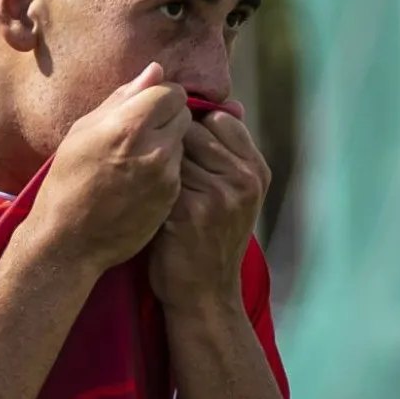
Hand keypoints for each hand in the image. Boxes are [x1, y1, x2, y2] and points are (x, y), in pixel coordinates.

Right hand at [24, 63, 191, 275]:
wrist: (70, 239)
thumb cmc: (68, 180)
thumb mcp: (84, 131)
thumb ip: (123, 98)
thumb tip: (155, 70)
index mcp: (128, 125)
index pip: (171, 91)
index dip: (159, 96)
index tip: (145, 106)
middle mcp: (154, 148)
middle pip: (183, 114)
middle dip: (167, 117)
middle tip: (142, 132)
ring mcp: (167, 175)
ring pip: (184, 141)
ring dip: (168, 142)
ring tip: (138, 158)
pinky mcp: (172, 196)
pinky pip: (179, 167)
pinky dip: (166, 167)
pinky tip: (141, 180)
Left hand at [150, 107, 269, 307]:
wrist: (204, 295)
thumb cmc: (211, 239)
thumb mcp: (236, 194)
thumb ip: (231, 152)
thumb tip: (232, 103)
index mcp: (256, 170)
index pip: (221, 120)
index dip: (194, 129)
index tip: (181, 151)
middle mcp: (243, 180)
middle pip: (193, 131)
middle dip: (172, 145)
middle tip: (162, 171)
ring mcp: (218, 196)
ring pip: (172, 151)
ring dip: (156, 164)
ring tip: (152, 185)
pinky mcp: (189, 211)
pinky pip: (158, 176)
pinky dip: (146, 184)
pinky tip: (143, 199)